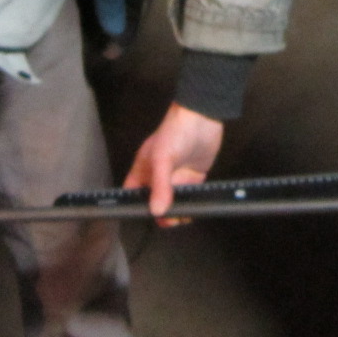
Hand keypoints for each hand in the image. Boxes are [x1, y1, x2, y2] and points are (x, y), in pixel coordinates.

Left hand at [73, 0, 146, 50]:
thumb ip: (108, 3)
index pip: (132, 19)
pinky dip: (89, 7)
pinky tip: (78, 14)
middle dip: (109, 33)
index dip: (122, 39)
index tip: (109, 57)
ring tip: (85, 38)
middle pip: (120, 14)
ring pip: (107, 5)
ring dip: (98, 21)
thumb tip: (115, 36)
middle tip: (94, 52)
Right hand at [124, 103, 224, 219]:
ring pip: (174, 203)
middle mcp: (158, 176)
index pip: (134, 194)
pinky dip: (192, 205)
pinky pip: (190, 197)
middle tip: (171, 219)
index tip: (144, 217)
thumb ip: (159, 186)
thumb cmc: (175, 132)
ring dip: (178, 211)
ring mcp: (176, 178)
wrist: (202, 117)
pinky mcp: (193, 178)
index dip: (136, 207)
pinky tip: (195, 208)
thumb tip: (157, 211)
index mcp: (144, 170)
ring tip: (184, 215)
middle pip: (155, 203)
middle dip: (161, 214)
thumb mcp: (162, 159)